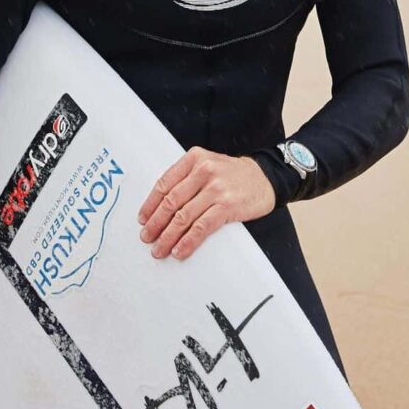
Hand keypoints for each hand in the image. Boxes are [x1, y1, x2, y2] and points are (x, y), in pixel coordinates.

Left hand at [138, 147, 274, 260]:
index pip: (164, 183)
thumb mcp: (208, 164)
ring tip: (159, 248)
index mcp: (194, 158)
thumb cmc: (232, 174)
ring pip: (183, 216)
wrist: (265, 177)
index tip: (142, 218)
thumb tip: (160, 205)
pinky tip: (179, 250)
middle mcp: (204, 170)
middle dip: (156, 222)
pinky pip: (201, 227)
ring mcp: (216, 188)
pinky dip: (188, 241)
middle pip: (171, 201)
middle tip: (146, 237)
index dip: (150, 203)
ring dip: (168, 236)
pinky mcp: (227, 206)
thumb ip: (186, 177)